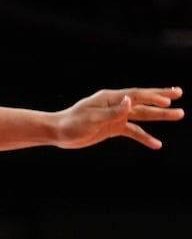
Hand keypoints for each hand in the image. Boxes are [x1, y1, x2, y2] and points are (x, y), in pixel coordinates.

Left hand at [53, 86, 182, 148]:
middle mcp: (115, 105)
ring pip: (142, 115)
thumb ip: (112, 112)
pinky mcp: (113, 128)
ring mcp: (115, 116)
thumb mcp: (92, 118)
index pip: (135, 95)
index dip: (152, 96)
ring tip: (179, 114)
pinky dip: (145, 137)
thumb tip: (129, 100)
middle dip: (161, 98)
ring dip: (160, 115)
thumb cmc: (72, 124)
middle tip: (180, 94)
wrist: (58, 132)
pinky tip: (157, 144)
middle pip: (142, 101)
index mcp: (109, 98)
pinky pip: (133, 131)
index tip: (169, 100)